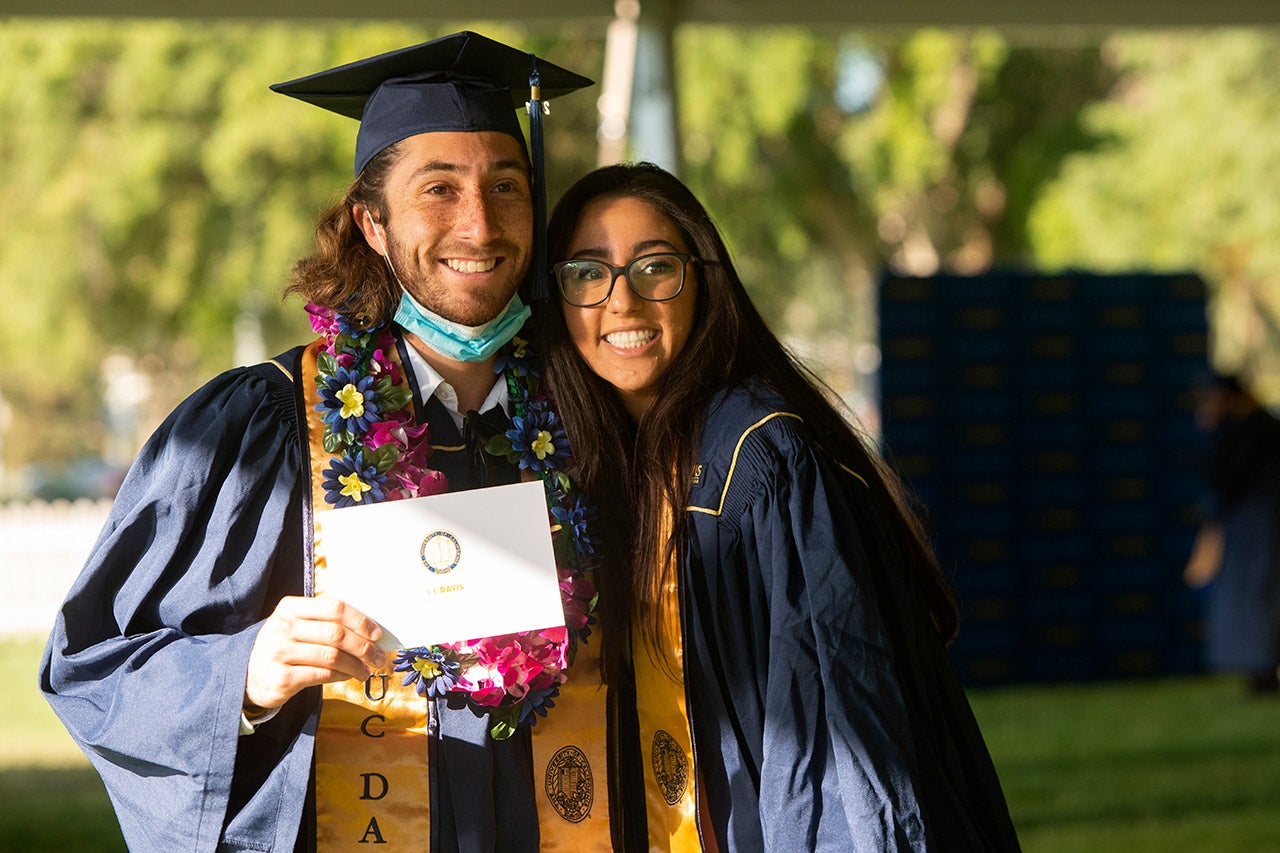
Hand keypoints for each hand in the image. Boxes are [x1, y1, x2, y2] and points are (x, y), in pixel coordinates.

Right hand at [244, 595, 386, 710]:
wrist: (247, 673)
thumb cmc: (284, 645)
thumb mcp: (297, 625)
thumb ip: (326, 622)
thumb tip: (370, 631)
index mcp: (290, 607)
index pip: (334, 607)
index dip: (360, 621)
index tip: (377, 634)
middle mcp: (283, 627)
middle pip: (336, 634)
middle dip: (364, 647)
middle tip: (379, 657)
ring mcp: (280, 652)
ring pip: (332, 656)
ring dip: (356, 665)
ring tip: (366, 670)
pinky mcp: (282, 678)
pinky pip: (322, 675)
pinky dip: (341, 676)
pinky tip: (349, 676)